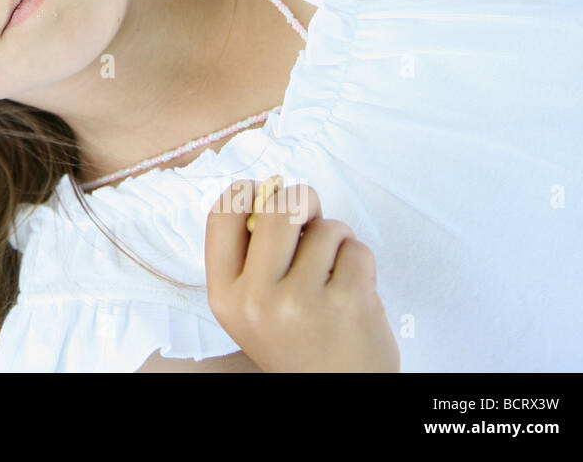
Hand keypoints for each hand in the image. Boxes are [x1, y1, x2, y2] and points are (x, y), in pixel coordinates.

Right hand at [205, 179, 399, 371]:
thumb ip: (251, 257)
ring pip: (326, 228)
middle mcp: (256, 299)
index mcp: (225, 295)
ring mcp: (302, 302)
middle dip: (303, 201)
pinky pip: (356, 250)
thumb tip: (271, 190)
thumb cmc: (297, 340)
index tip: (266, 196)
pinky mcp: (347, 303)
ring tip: (334, 272)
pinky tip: (353, 288)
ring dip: (337, 240)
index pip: (221, 215)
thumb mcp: (251, 307)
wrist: (336, 390)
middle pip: (280, 207)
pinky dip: (360, 261)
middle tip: (311, 216)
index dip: (246, 192)